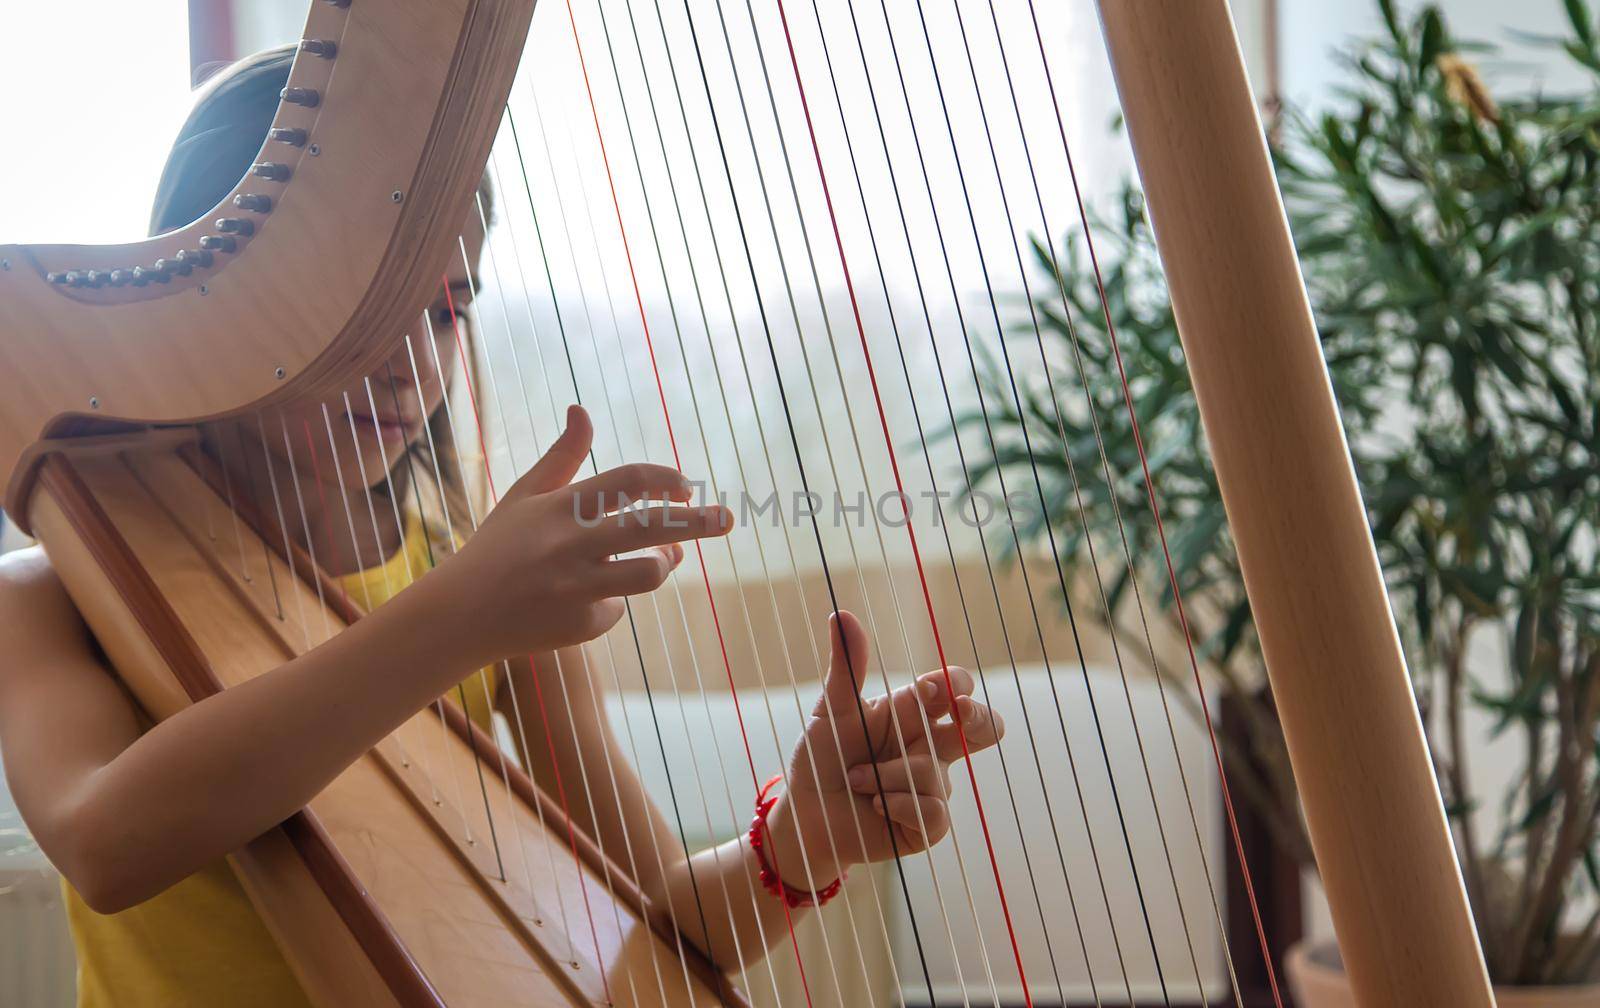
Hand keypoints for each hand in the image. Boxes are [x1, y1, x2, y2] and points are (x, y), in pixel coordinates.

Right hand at [430, 405, 730, 661]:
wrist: (461, 615)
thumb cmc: (499, 547)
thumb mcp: (526, 496)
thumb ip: (563, 456)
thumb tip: (582, 408)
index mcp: (562, 506)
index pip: (628, 480)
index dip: (665, 478)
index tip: (686, 485)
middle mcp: (573, 544)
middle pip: (652, 527)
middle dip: (697, 522)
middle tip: (727, 518)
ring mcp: (579, 587)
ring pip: (648, 574)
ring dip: (663, 563)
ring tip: (668, 556)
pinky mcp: (583, 623)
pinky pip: (616, 607)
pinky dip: (609, 599)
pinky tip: (582, 599)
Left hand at [762, 610, 1004, 888]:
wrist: (805, 812)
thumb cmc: (822, 756)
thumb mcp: (830, 710)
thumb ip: (845, 667)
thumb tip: (841, 613)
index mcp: (914, 712)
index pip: (956, 687)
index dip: (956, 683)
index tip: (931, 687)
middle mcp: (930, 746)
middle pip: (986, 727)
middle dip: (979, 717)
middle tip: (959, 713)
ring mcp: (933, 785)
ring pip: (935, 773)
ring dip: (887, 775)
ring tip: (856, 780)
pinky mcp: (928, 824)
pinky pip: (933, 812)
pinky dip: (898, 805)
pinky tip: (875, 805)